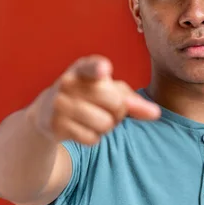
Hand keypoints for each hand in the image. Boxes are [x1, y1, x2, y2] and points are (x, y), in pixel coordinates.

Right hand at [27, 55, 160, 144]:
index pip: (91, 66)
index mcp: (82, 69)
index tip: (104, 70)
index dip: (98, 68)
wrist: (47, 114)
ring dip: (107, 127)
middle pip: (115, 103)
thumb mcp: (108, 91)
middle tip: (106, 109)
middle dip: (118, 111)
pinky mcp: (54, 126)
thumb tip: (156, 113)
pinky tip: (82, 128)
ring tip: (94, 118)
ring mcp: (58, 104)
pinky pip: (92, 138)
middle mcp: (67, 83)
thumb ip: (133, 100)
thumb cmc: (88, 97)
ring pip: (105, 124)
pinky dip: (94, 138)